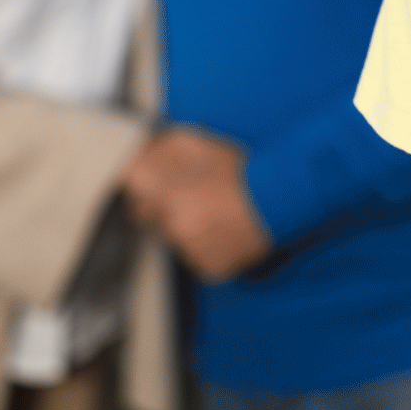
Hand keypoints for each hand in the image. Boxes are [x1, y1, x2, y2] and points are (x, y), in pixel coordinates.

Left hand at [124, 128, 270, 281]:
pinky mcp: (206, 267)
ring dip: (185, 227)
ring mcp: (186, 248)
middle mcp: (167, 222)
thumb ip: (158, 147)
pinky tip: (224, 230)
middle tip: (191, 195)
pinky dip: (206, 246)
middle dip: (160, 206)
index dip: (143, 181)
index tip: (153, 178)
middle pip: (146, 217)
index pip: (130, 187)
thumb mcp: (194, 142)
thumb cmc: (238, 170)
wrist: (280, 198)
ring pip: (172, 238)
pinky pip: (195, 258)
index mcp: (158, 190)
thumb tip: (139, 152)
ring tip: (214, 212)